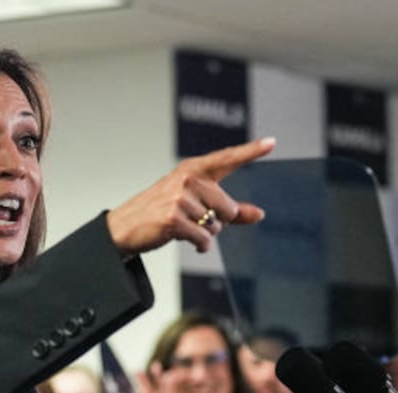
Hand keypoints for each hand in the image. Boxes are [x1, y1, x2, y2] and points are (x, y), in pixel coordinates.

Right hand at [106, 138, 274, 255]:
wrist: (125, 226)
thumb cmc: (161, 211)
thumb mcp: (195, 204)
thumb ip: (230, 208)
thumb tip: (259, 214)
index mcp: (194, 169)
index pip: (227, 158)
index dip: (251, 151)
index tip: (272, 142)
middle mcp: (188, 179)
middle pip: (228, 208)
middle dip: (218, 221)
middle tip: (194, 219)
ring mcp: (180, 198)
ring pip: (215, 226)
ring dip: (204, 233)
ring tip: (183, 227)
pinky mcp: (174, 219)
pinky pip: (204, 239)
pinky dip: (199, 245)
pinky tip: (185, 239)